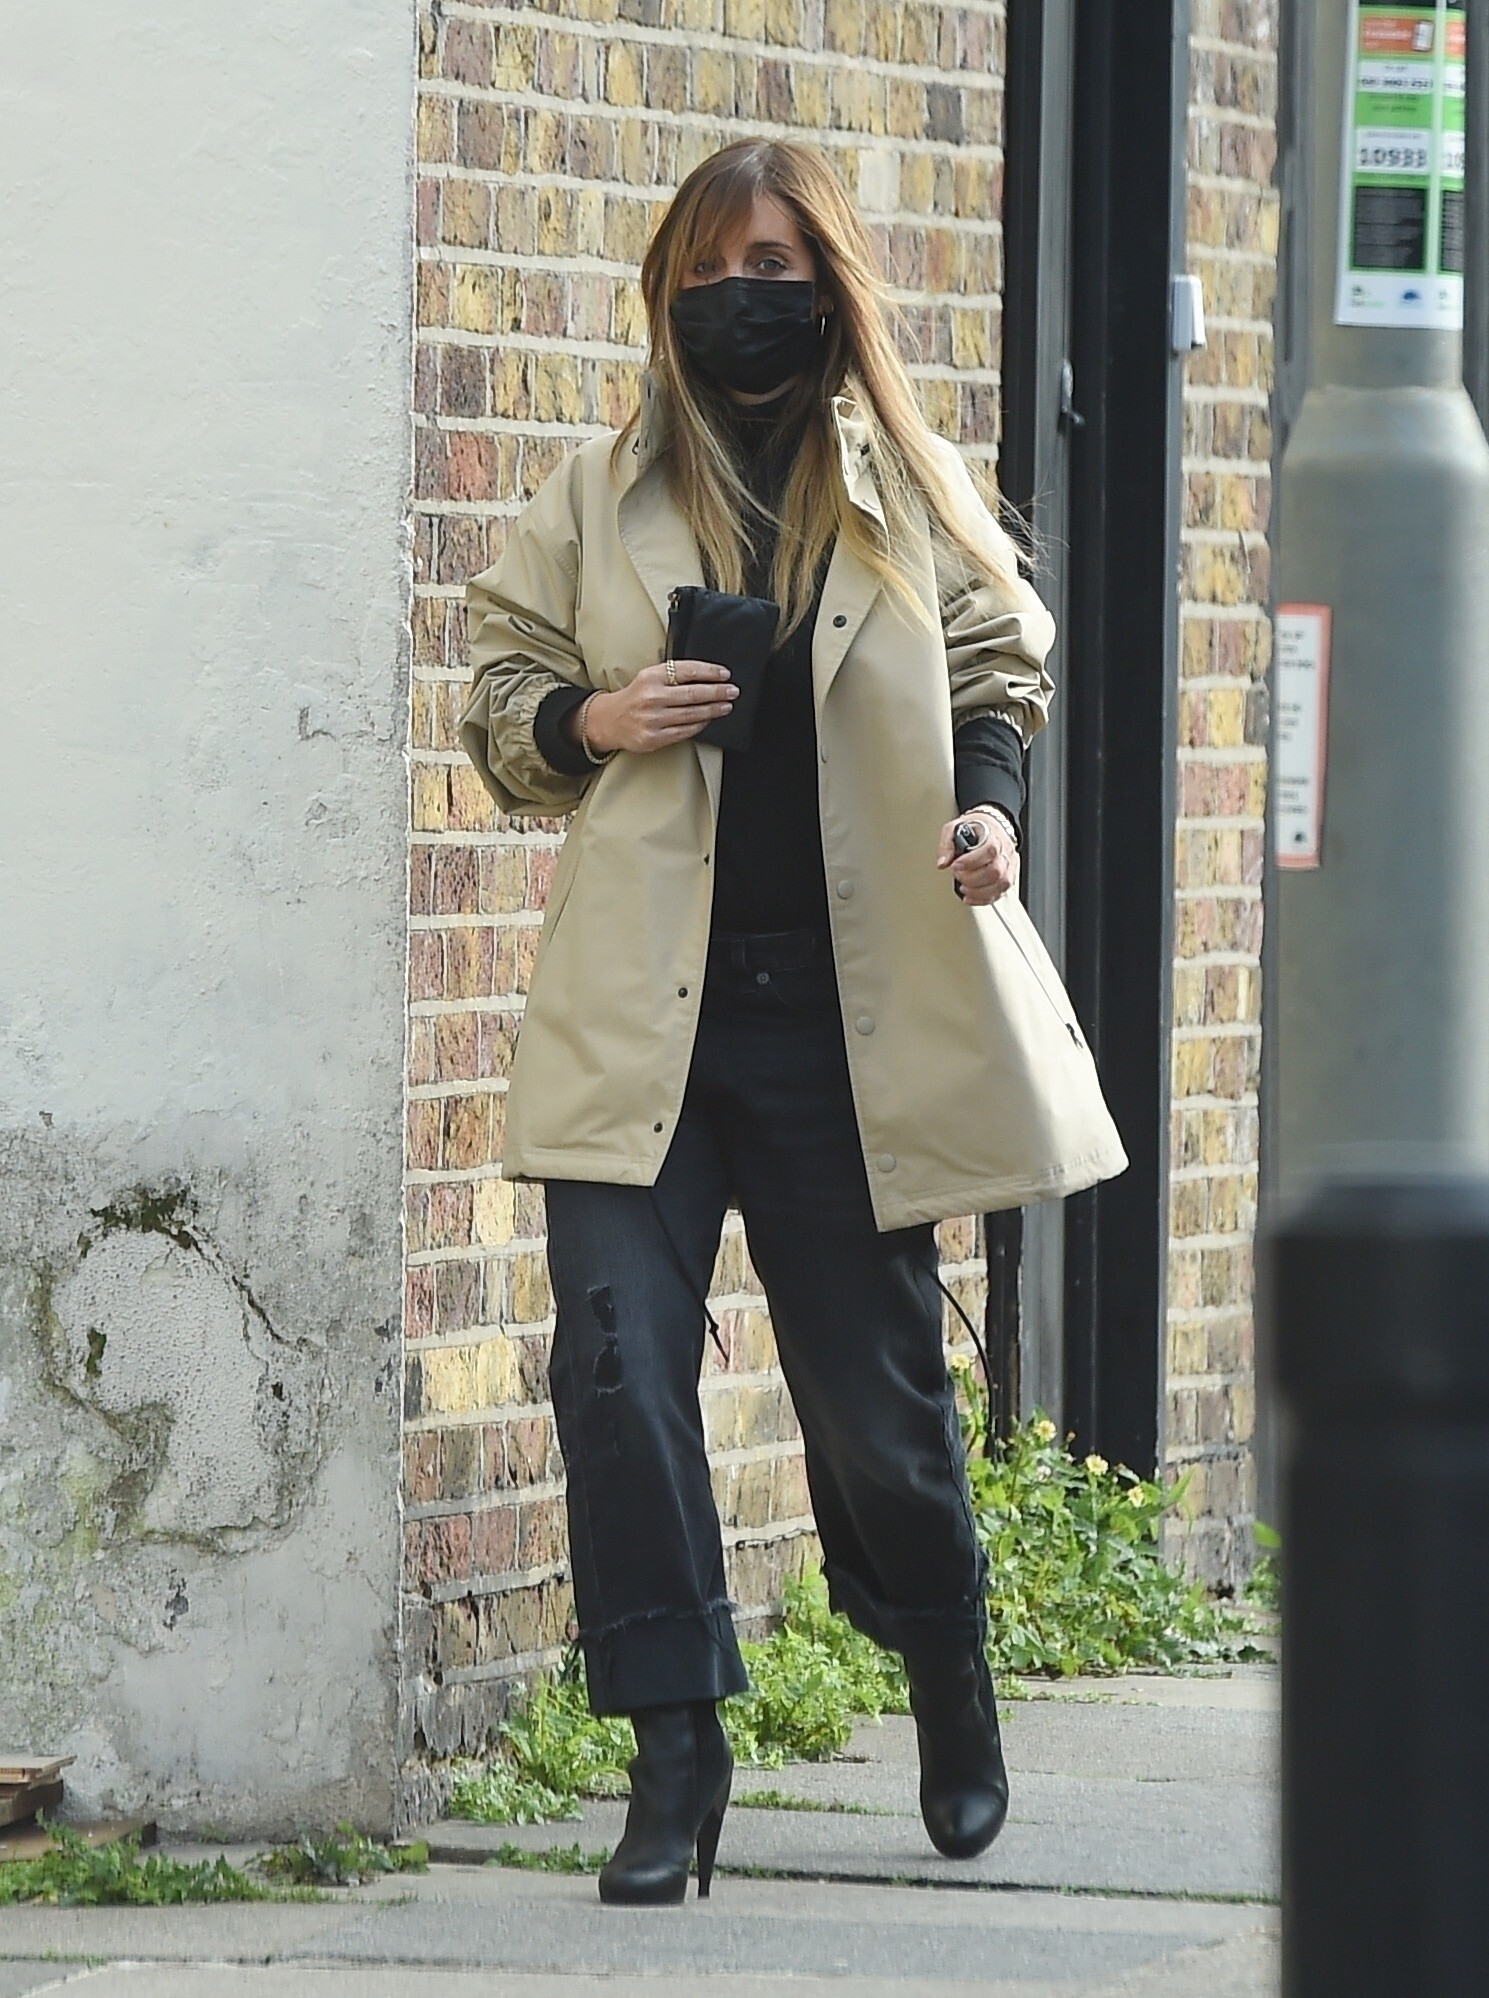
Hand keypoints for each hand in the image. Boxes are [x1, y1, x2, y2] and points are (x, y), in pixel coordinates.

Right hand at [570, 660, 737, 754]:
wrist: (608, 721)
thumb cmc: (635, 697)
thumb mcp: (649, 677)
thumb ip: (673, 675)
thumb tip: (707, 676)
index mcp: (651, 677)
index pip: (687, 671)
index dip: (710, 672)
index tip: (725, 675)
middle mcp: (651, 697)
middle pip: (693, 694)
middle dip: (718, 692)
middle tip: (733, 691)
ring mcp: (653, 719)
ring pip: (692, 714)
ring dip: (713, 710)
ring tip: (727, 706)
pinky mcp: (654, 738)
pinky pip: (685, 731)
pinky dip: (700, 725)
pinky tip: (709, 719)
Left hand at [936, 808, 1019, 905]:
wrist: (992, 827)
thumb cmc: (975, 828)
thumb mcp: (954, 828)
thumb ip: (947, 845)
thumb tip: (942, 863)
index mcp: (993, 836)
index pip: (989, 850)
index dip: (971, 861)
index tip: (956, 865)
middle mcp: (1005, 852)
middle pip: (995, 871)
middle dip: (972, 879)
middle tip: (958, 875)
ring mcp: (1009, 866)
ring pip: (1001, 885)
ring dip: (978, 891)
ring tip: (963, 888)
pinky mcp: (1008, 878)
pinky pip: (1000, 893)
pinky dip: (983, 899)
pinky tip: (970, 897)